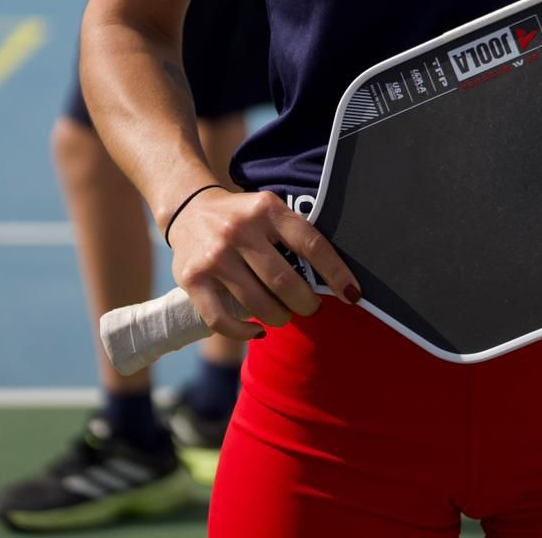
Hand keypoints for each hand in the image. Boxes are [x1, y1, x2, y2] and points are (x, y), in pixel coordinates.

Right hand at [167, 186, 362, 342]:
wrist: (188, 209)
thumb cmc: (243, 217)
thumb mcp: (269, 212)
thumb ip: (293, 236)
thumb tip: (332, 278)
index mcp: (267, 209)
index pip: (311, 243)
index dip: (336, 272)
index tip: (353, 294)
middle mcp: (240, 230)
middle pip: (285, 281)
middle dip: (306, 303)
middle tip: (311, 308)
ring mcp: (215, 255)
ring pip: (258, 304)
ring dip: (279, 318)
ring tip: (284, 316)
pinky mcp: (193, 279)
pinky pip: (223, 320)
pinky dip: (244, 332)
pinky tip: (256, 330)